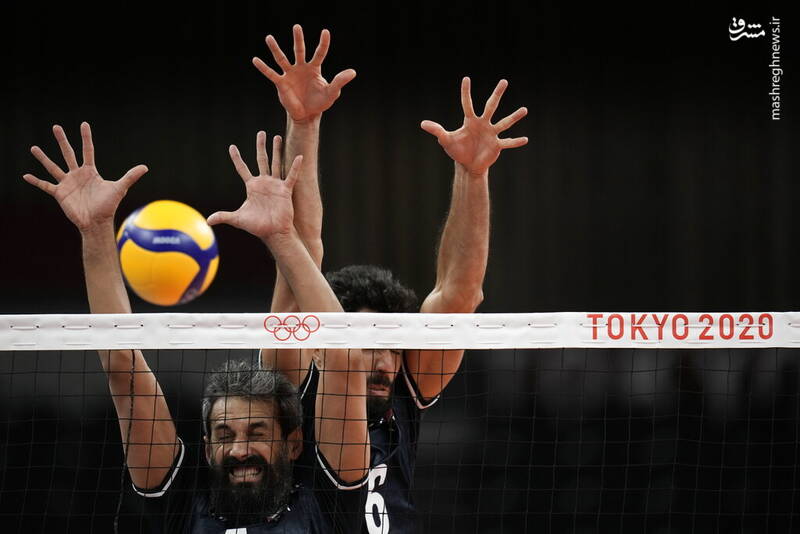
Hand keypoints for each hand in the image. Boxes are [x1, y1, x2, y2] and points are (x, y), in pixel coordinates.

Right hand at [23, 122, 147, 230]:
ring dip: (43, 158)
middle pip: (68, 153)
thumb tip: (145, 167)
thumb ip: (130, 177)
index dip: (86, 138)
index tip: (83, 124)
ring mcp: (67, 183)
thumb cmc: (108, 206)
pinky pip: (45, 186)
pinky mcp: (59, 194)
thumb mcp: (119, 188)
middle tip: (56, 126)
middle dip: (62, 140)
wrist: (97, 222)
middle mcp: (77, 175)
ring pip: (53, 167)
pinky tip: (26, 175)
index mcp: (90, 172)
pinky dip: (36, 181)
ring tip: (33, 148)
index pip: (87, 150)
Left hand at [208, 132, 302, 240]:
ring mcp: (275, 185)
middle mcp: (264, 183)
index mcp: (252, 186)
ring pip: (276, 163)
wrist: (273, 232)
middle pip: (261, 160)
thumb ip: (223, 216)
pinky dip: (295, 167)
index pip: (242, 169)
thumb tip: (208, 221)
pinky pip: (291, 176)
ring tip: (277, 137)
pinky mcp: (285, 190)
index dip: (237, 158)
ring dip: (277, 150)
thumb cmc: (257, 226)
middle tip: (261, 133)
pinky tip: (299, 157)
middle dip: (261, 146)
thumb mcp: (238, 219)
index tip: (232, 147)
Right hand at [253, 24, 355, 121]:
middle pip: (299, 50)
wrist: (307, 115)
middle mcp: (301, 68)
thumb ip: (340, 81)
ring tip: (268, 37)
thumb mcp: (332, 92)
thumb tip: (353, 72)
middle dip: (298, 39)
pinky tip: (255, 60)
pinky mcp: (281, 83)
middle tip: (297, 27)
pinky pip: (271, 74)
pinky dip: (263, 67)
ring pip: (282, 59)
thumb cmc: (320, 102)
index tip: (325, 31)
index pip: (319, 53)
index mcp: (314, 69)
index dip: (323, 43)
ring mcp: (290, 74)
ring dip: (275, 48)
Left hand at [421, 77, 527, 175]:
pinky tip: (525, 139)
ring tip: (524, 110)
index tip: (466, 78)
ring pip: (504, 123)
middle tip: (504, 81)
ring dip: (514, 117)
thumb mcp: (446, 141)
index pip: (467, 104)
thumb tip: (422, 124)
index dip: (465, 92)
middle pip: (491, 106)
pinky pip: (508, 142)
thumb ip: (437, 131)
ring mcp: (491, 134)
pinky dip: (516, 142)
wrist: (468, 164)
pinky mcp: (497, 145)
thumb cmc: (457, 150)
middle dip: (497, 94)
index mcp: (470, 121)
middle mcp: (483, 124)